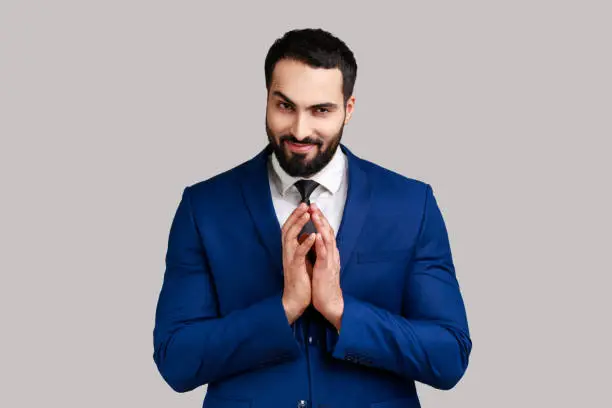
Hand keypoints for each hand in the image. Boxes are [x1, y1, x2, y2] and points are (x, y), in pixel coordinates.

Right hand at [281, 202, 315, 323]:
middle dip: (296, 215)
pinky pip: (299, 253)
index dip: (295, 216)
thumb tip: (307, 236)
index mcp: (290, 250)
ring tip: (307, 214)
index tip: (304, 206)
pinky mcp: (295, 268)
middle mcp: (288, 252)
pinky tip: (313, 236)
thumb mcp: (302, 260)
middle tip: (304, 204)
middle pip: (288, 229)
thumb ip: (303, 248)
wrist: (296, 300)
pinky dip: (305, 244)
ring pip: (290, 238)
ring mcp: (290, 259)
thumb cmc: (300, 281)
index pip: (290, 228)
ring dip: (299, 225)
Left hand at [310, 203, 343, 329]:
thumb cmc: (324, 285)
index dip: (320, 220)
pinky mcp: (326, 270)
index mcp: (329, 253)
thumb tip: (314, 241)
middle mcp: (332, 254)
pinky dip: (321, 244)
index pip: (325, 232)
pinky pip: (324, 254)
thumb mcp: (321, 265)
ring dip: (321, 226)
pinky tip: (318, 235)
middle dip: (320, 217)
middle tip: (314, 205)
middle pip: (328, 232)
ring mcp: (330, 261)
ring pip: (327, 240)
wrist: (330, 303)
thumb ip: (320, 253)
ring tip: (316, 214)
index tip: (313, 208)